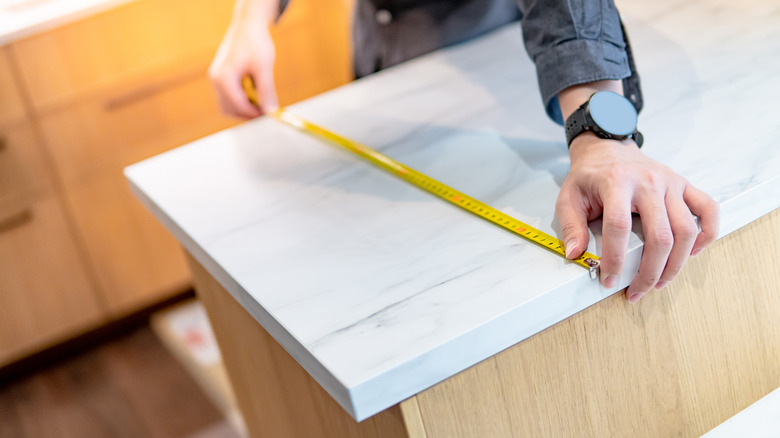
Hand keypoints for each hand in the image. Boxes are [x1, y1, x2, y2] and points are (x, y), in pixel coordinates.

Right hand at [208, 2, 277, 117]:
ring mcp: (216, 78)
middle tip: (266, 111)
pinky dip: (241, 99)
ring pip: (228, 105)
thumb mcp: (264, 68)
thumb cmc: (254, 42)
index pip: (238, 105)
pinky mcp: (220, 77)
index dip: (255, 113)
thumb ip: (266, 91)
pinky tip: (255, 92)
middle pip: (229, 109)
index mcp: (223, 77)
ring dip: (244, 107)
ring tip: (261, 100)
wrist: (247, 25)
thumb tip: (271, 111)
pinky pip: (229, 96)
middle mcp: (215, 79)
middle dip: (247, 113)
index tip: (270, 115)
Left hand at [556, 133, 719, 302]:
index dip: (615, 258)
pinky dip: (707, 234)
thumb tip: (575, 254)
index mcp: (616, 183)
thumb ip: (570, 226)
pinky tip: (692, 254)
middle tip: (637, 292)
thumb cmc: (589, 176)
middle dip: (649, 272)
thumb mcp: (568, 197)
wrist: (608, 148)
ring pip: (686, 230)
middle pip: (660, 235)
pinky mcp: (684, 185)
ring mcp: (670, 183)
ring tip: (659, 282)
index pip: (619, 227)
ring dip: (676, 264)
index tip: (609, 280)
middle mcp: (648, 182)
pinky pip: (708, 210)